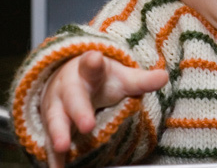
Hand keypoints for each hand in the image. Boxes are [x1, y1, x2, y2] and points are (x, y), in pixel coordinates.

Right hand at [40, 51, 167, 167]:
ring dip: (59, 134)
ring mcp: (57, 108)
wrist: (66, 81)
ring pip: (55, 120)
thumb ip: (141, 80)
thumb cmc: (98, 80)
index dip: (93, 63)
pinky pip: (51, 143)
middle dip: (79, 111)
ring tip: (62, 146)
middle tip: (87, 124)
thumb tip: (165, 77)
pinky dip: (54, 157)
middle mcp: (68, 89)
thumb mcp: (120, 77)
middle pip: (73, 98)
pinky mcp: (53, 126)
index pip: (91, 65)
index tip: (95, 58)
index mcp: (87, 72)